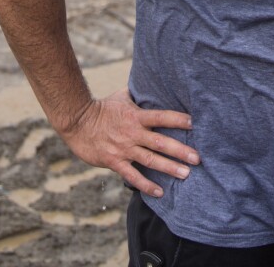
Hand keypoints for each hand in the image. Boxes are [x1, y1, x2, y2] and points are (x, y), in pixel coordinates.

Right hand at [57, 88, 198, 197]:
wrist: (76, 122)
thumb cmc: (101, 108)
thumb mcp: (121, 97)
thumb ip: (138, 94)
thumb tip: (152, 81)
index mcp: (135, 116)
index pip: (161, 116)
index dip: (178, 119)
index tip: (195, 123)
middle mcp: (132, 133)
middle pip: (160, 142)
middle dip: (180, 150)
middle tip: (197, 158)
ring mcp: (123, 149)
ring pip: (150, 160)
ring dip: (169, 168)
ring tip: (186, 174)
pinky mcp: (114, 162)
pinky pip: (132, 176)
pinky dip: (146, 185)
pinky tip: (160, 192)